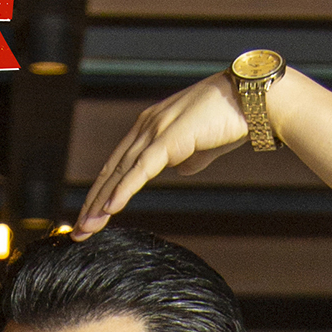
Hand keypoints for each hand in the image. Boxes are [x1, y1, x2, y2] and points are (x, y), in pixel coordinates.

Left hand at [75, 72, 253, 234]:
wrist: (253, 99)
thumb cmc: (231, 120)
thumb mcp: (202, 145)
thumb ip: (188, 157)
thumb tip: (181, 170)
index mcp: (150, 128)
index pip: (118, 166)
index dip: (102, 193)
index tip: (91, 218)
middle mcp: (146, 127)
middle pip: (112, 171)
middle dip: (92, 204)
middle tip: (77, 232)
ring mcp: (156, 131)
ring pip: (121, 173)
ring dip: (100, 204)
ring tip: (86, 228)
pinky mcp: (170, 139)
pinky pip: (141, 170)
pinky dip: (123, 190)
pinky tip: (110, 209)